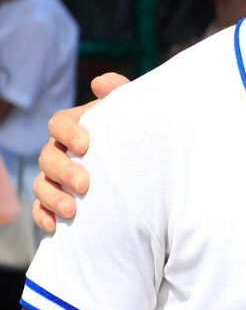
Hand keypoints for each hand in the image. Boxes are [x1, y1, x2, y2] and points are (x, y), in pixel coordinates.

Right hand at [31, 72, 128, 231]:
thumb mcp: (130, 114)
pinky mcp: (56, 201)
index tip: (86, 145)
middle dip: (63, 171)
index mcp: (74, 127)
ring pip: (41, 184)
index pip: (59, 123)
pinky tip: (55, 227)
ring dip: (53, 197)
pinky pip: (40, 209)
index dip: (68, 133)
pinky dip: (44, 217)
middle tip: (85, 184)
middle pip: (48, 156)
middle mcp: (60, 151)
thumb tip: (100, 83)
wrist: (142, 169)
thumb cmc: (132, 136)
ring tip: (72, 211)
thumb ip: (119, 93)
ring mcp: (55, 177)